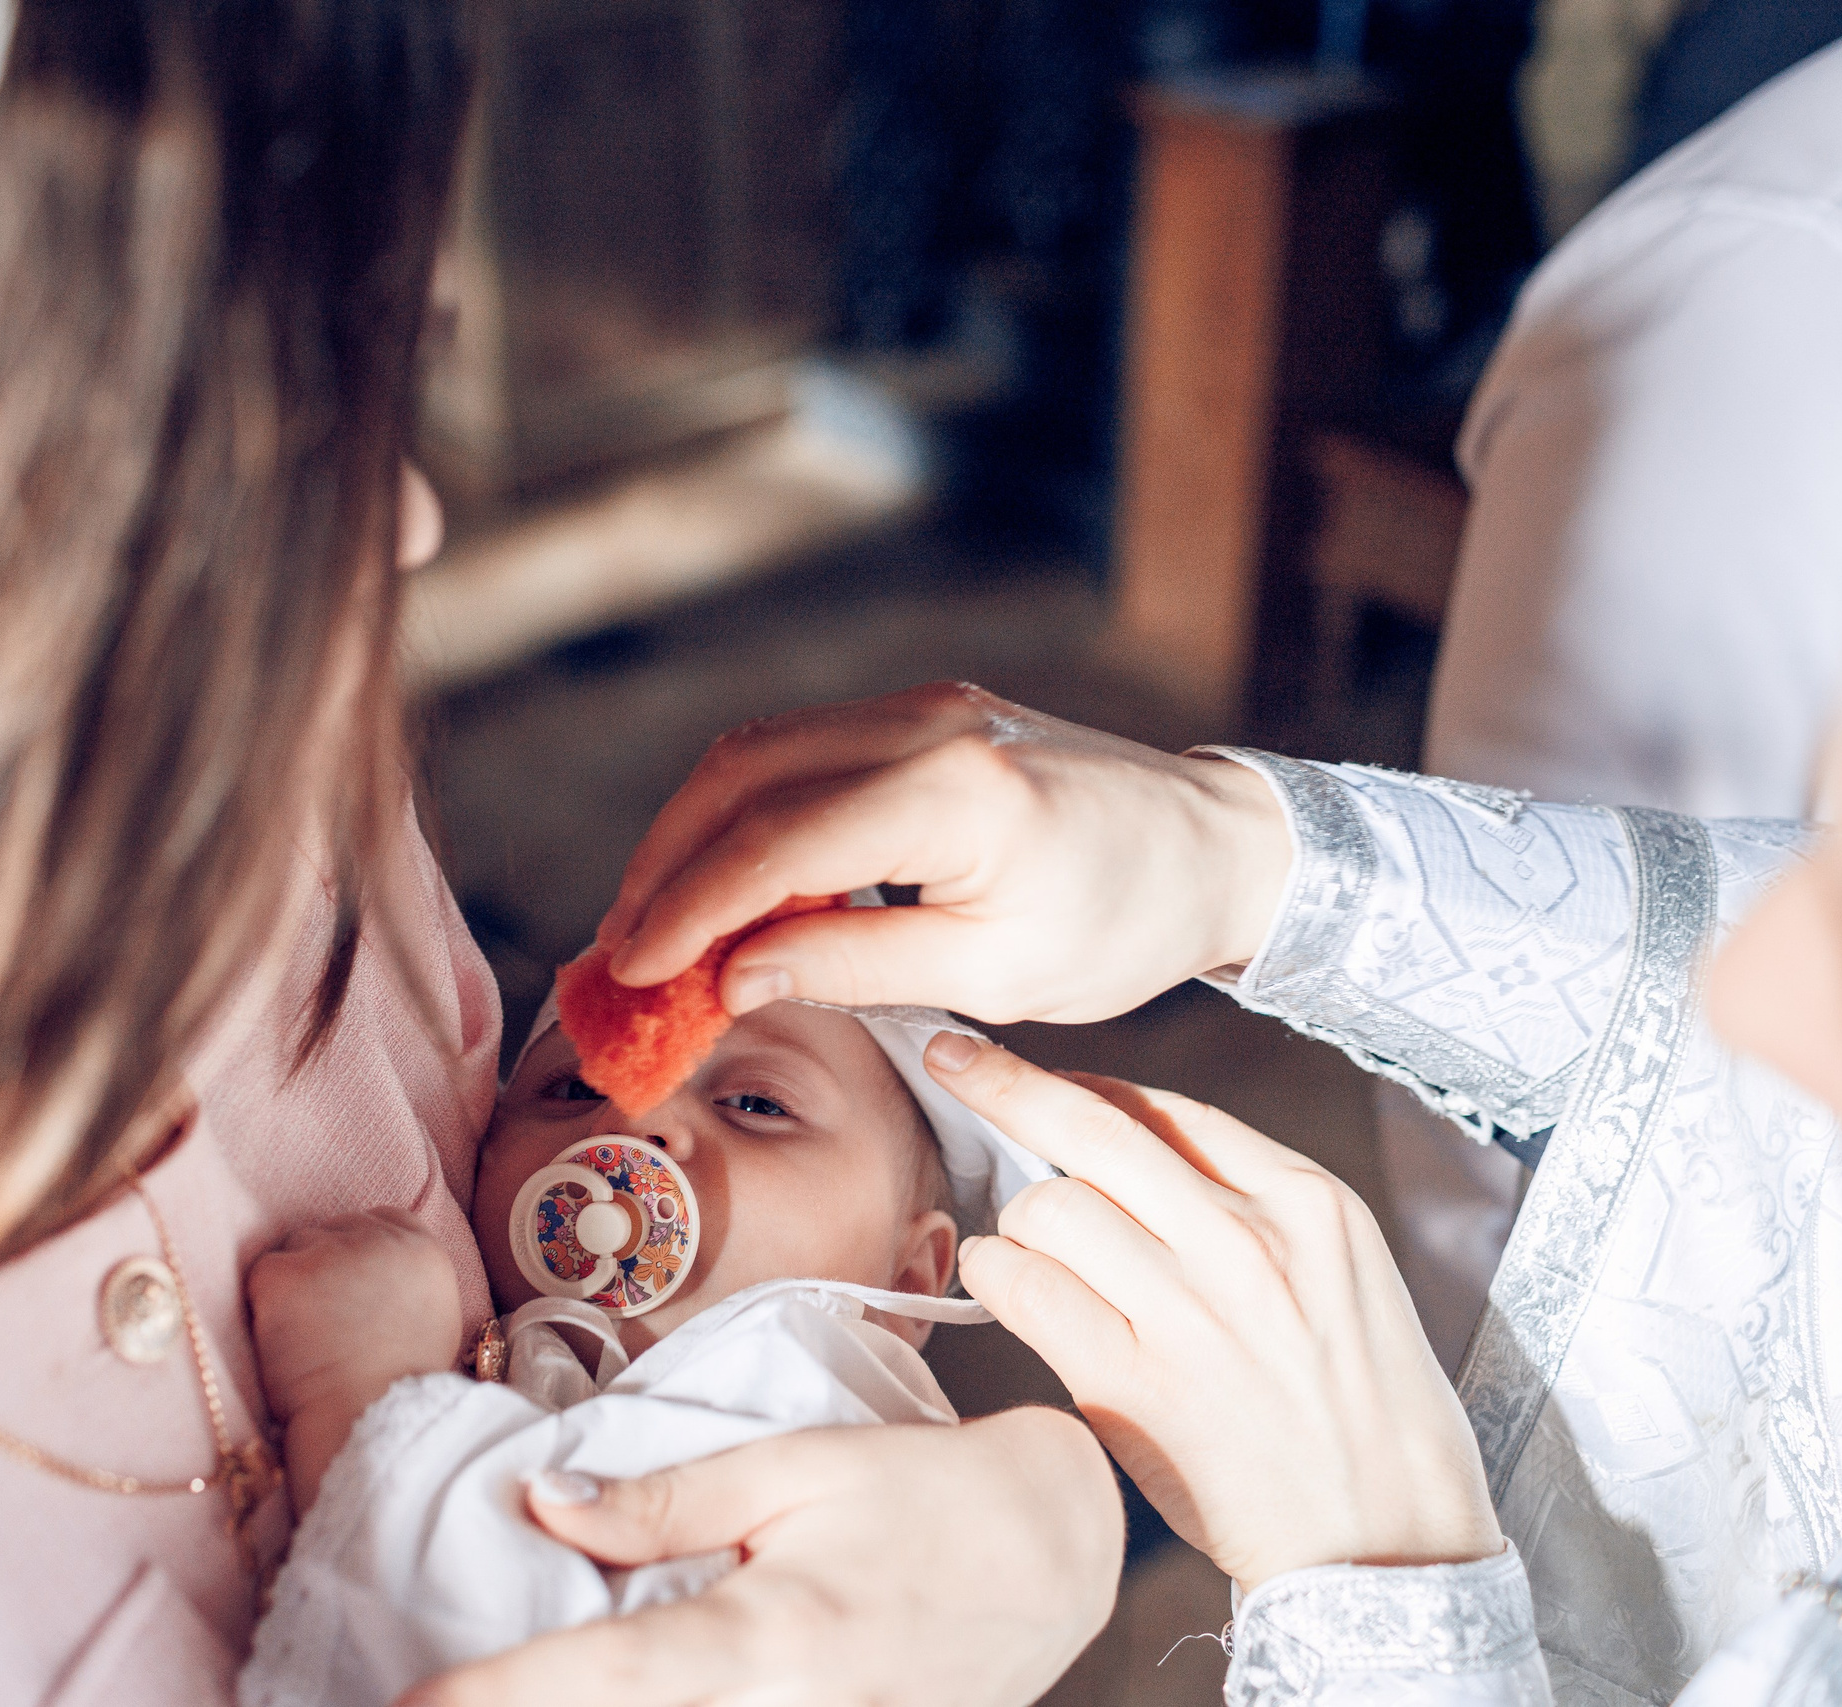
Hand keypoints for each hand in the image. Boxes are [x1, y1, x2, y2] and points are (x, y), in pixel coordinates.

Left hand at [247, 1208, 463, 1502]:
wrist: (370, 1424)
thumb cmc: (398, 1394)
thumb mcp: (430, 1322)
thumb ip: (404, 1283)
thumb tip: (369, 1275)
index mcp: (422, 1249)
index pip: (378, 1220)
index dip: (356, 1252)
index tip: (348, 1290)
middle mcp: (379, 1239)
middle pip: (330, 1231)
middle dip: (320, 1269)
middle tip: (322, 1326)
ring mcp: (329, 1252)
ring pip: (293, 1250)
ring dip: (292, 1287)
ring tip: (308, 1343)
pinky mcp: (284, 1274)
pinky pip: (260, 1278)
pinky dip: (263, 1311)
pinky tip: (286, 1348)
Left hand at [398, 1408, 1122, 1706]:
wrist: (1062, 1556)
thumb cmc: (927, 1498)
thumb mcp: (794, 1470)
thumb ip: (665, 1505)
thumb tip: (543, 1504)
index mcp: (770, 1640)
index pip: (600, 1679)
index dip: (493, 1701)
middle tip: (435, 1704)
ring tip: (503, 1702)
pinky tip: (621, 1703)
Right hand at [595, 682, 1291, 1023]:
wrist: (1218, 844)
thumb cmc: (1126, 923)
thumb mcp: (996, 971)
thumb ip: (854, 963)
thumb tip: (733, 976)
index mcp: (955, 793)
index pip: (779, 842)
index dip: (689, 908)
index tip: (633, 969)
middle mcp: (929, 724)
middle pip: (745, 772)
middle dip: (667, 861)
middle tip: (624, 949)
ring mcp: (926, 705)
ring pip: (762, 749)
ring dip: (695, 830)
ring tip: (658, 920)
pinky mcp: (928, 712)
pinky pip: (807, 749)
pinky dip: (749, 812)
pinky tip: (731, 881)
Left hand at [929, 1034, 1499, 1592]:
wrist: (1385, 1539)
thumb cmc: (1368, 1413)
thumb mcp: (1347, 1272)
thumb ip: (1254, 1209)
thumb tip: (1134, 1160)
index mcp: (1307, 1203)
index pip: (1169, 1110)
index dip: (1084, 1084)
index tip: (1035, 1074)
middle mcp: (1247, 1241)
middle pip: (1093, 1130)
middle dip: (1005, 1085)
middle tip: (954, 1061)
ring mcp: (1189, 1310)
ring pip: (1050, 1208)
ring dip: (1015, 1221)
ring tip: (1019, 1247)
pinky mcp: (1135, 1382)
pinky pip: (1029, 1291)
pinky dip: (998, 1276)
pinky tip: (1002, 1282)